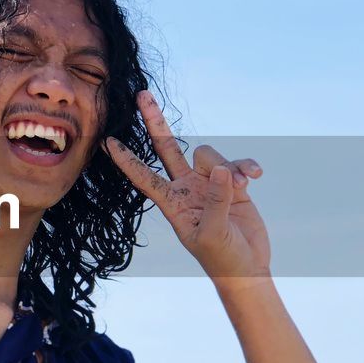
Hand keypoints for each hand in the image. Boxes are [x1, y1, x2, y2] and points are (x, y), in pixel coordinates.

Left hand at [103, 91, 271, 283]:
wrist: (247, 267)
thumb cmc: (221, 257)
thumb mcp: (212, 233)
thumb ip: (216, 200)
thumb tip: (222, 168)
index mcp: (172, 202)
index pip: (143, 176)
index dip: (127, 160)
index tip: (108, 142)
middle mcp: (186, 188)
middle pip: (166, 147)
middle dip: (155, 121)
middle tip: (142, 94)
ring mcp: (210, 184)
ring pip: (211, 154)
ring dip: (229, 164)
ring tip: (245, 184)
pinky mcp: (234, 184)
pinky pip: (238, 163)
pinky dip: (247, 166)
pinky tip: (256, 177)